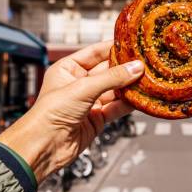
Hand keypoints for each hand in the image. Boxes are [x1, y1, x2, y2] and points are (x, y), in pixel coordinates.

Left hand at [0, 40, 143, 182]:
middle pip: (108, 71)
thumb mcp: (82, 88)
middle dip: (126, 68)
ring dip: (129, 86)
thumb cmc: (49, 114)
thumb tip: (135, 68)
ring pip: (114, 90)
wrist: (43, 147)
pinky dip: (127, 103)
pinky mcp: (96, 118)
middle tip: (145, 62)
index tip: (132, 44)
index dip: (113, 48)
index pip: (95, 52)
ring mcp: (88, 101)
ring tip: (147, 79)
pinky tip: (139, 98)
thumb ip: (111, 78)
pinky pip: (116, 107)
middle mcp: (78, 84)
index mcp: (67, 69)